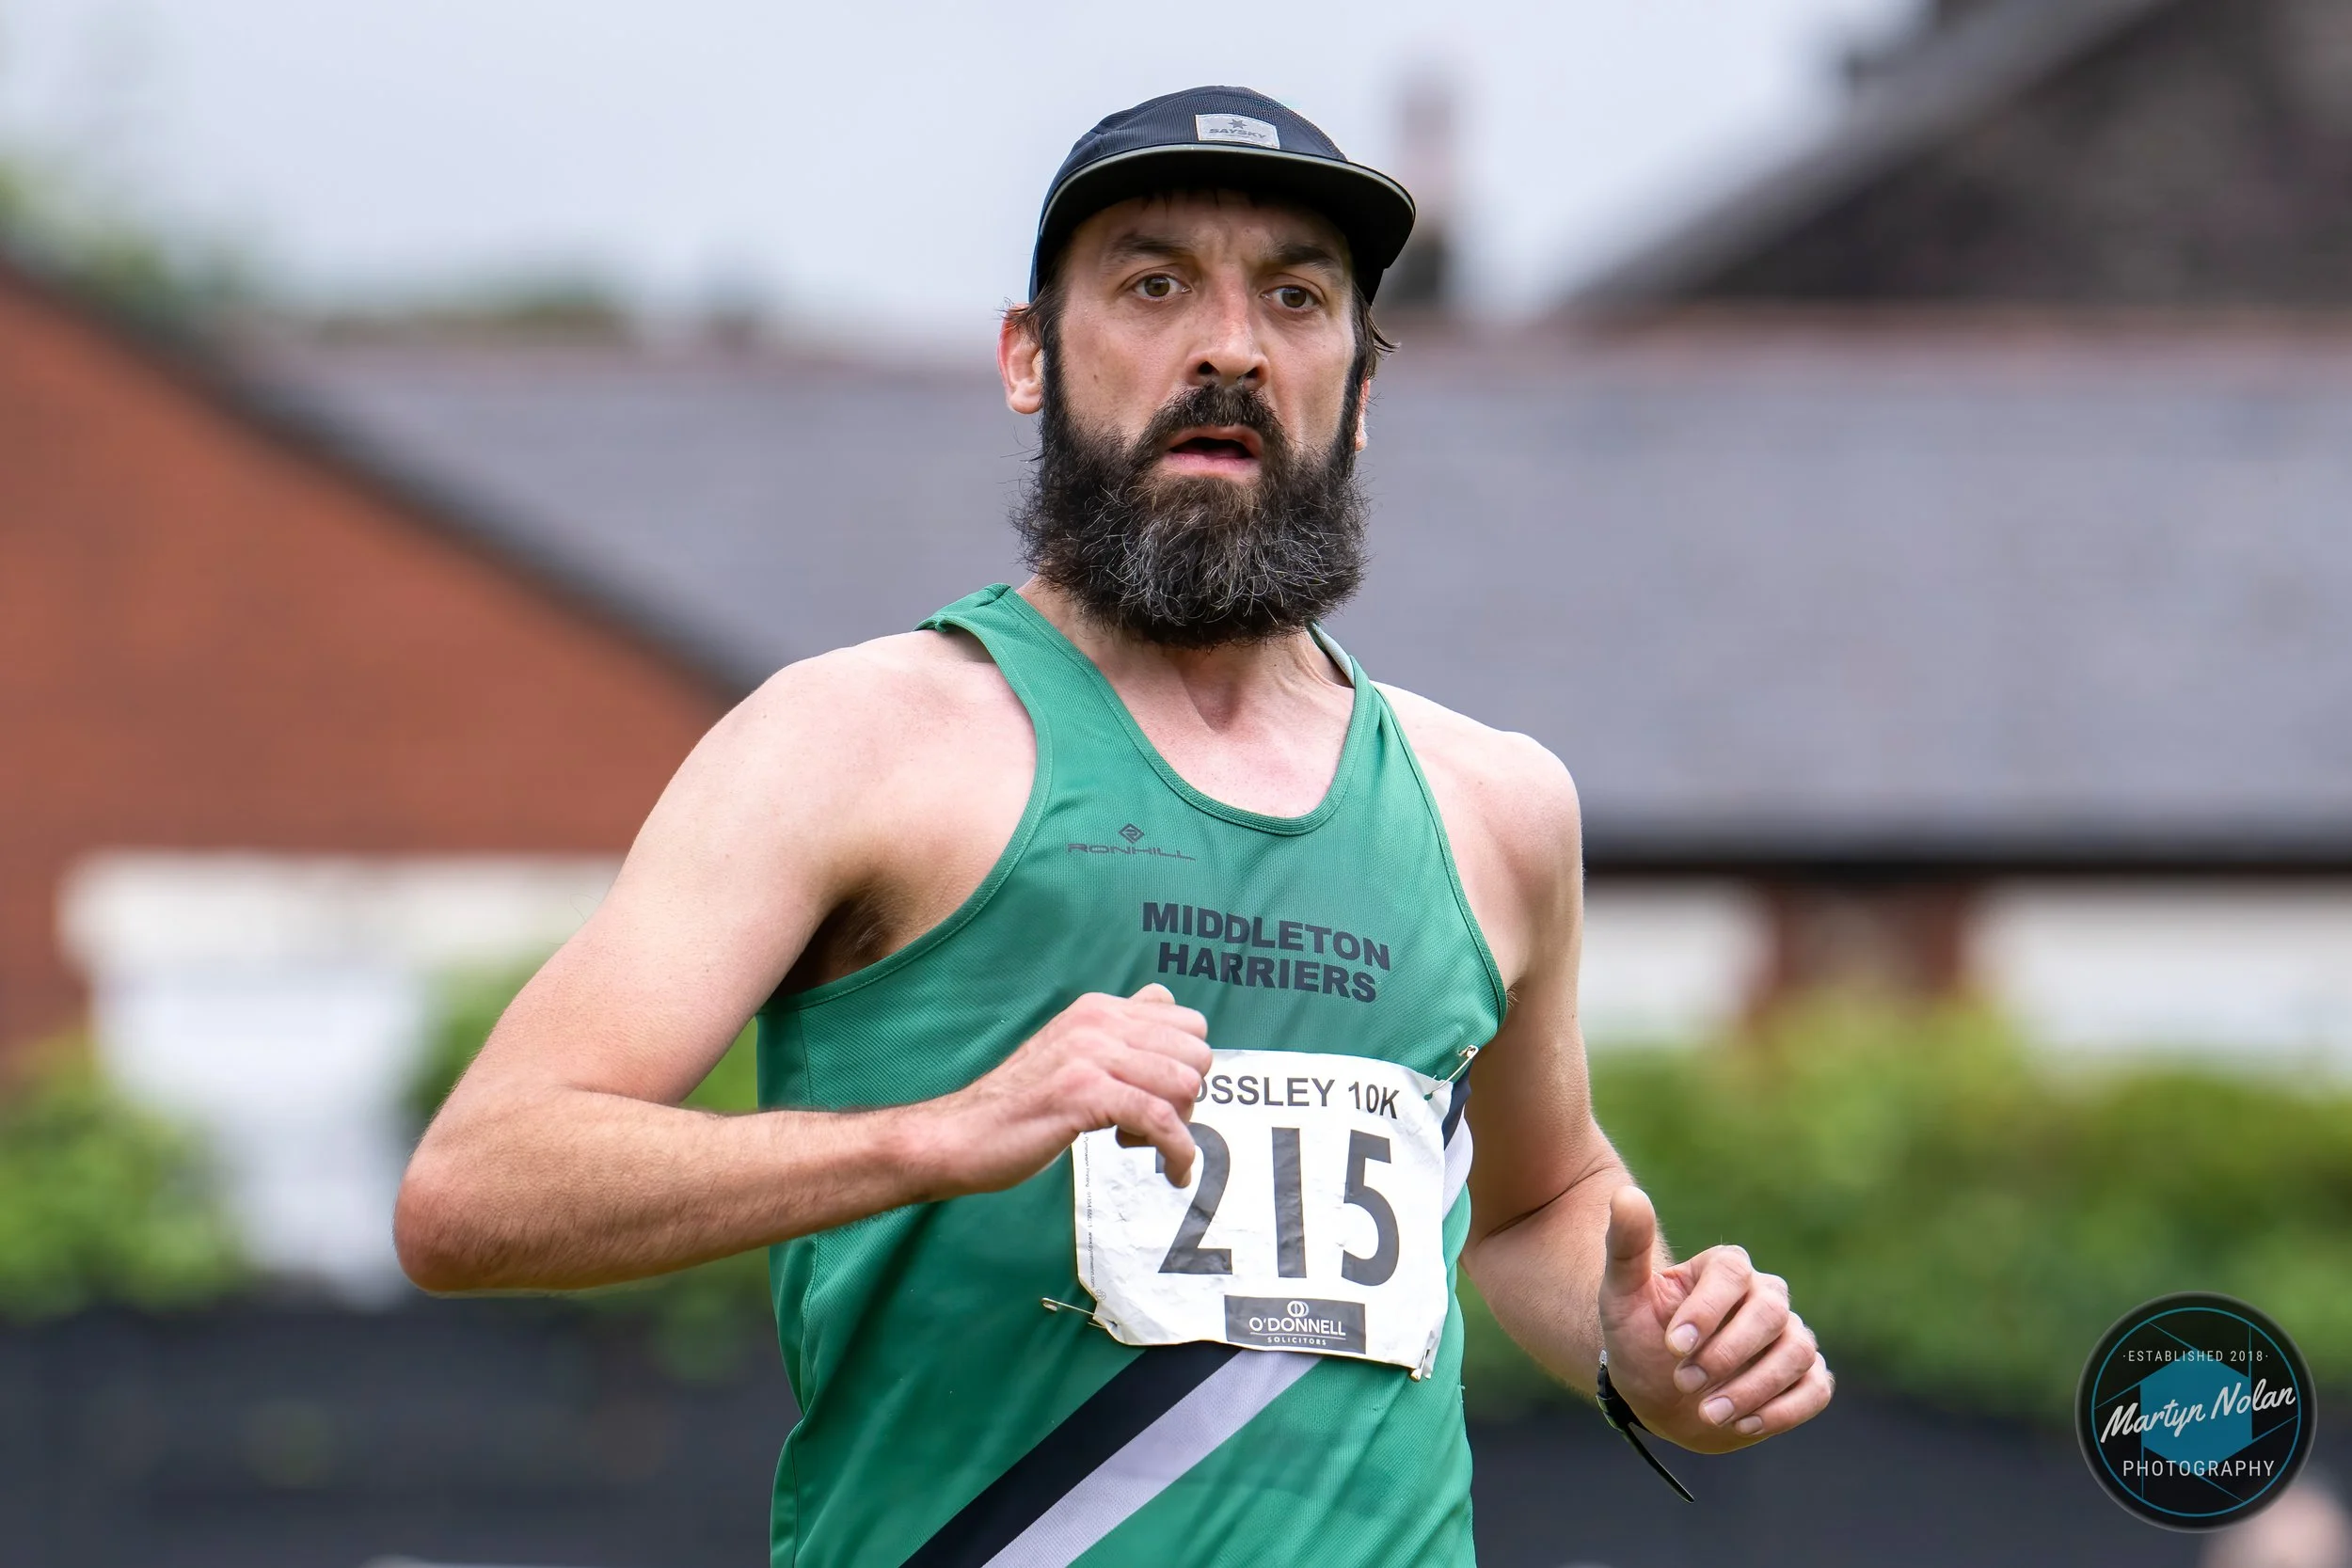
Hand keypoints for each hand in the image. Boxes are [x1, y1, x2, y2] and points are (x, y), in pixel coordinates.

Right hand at [912, 984, 1211, 1197]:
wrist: (959, 1136)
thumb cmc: (1019, 1108)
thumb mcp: (1072, 1056)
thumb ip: (1118, 1042)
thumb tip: (1175, 1042)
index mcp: (1098, 1009)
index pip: (1188, 1021)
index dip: (1185, 1066)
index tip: (1159, 1096)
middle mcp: (1098, 1022)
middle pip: (1196, 1052)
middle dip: (1188, 1097)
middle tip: (1150, 1125)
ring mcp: (1090, 1056)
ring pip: (1183, 1083)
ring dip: (1180, 1126)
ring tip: (1142, 1143)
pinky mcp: (1083, 1094)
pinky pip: (1161, 1120)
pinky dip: (1179, 1151)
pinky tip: (1174, 1171)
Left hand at [1596, 1185, 1832, 1453]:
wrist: (1655, 1395)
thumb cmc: (1638, 1338)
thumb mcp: (1621, 1295)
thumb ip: (1626, 1245)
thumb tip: (1627, 1195)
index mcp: (1725, 1269)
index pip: (1732, 1273)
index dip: (1706, 1309)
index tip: (1672, 1345)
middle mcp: (1765, 1296)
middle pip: (1770, 1312)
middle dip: (1728, 1353)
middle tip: (1684, 1382)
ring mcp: (1790, 1337)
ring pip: (1796, 1351)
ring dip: (1753, 1387)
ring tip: (1708, 1413)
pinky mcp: (1804, 1377)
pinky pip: (1816, 1388)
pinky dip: (1785, 1409)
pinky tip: (1744, 1424)